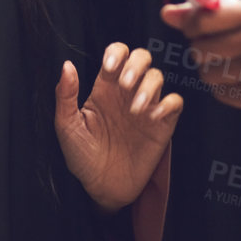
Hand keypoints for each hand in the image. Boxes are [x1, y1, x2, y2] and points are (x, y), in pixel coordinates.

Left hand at [54, 43, 181, 212]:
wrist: (100, 187)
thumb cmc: (81, 156)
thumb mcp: (67, 126)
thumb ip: (65, 95)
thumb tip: (67, 65)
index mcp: (105, 87)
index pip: (117, 54)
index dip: (117, 53)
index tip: (109, 67)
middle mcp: (127, 93)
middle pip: (142, 58)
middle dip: (136, 64)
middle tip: (125, 85)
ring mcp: (146, 107)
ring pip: (158, 77)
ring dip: (149, 87)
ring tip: (135, 109)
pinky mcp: (161, 126)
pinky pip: (174, 103)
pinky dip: (169, 103)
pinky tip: (154, 115)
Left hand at [161, 0, 240, 124]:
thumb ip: (210, 14)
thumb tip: (166, 13)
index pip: (204, 19)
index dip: (190, 26)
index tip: (194, 29)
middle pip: (200, 49)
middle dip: (201, 52)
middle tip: (218, 52)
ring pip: (207, 73)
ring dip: (213, 73)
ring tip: (234, 68)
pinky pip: (221, 93)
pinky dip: (227, 90)